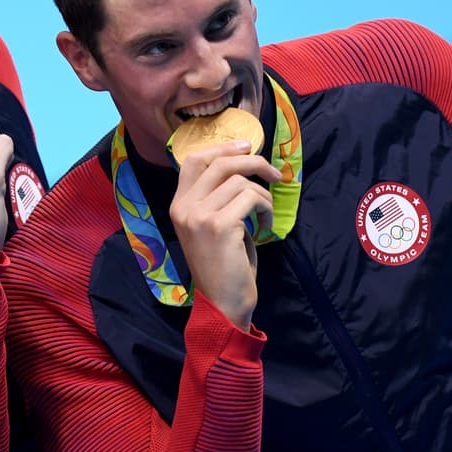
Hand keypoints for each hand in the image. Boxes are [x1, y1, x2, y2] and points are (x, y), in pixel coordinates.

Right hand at [169, 140, 281, 330]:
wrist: (221, 303)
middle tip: (274, 174)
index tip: (247, 147)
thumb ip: (217, 198)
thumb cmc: (222, 267)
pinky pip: (251, 199)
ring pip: (240, 181)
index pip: (193, 160)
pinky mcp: (219, 225)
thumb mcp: (212, 226)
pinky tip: (266, 227)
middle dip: (253, 162)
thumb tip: (244, 166)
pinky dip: (266, 209)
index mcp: (178, 205)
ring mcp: (199, 216)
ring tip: (266, 215)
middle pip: (220, 163)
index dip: (222, 148)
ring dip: (263, 195)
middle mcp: (183, 207)